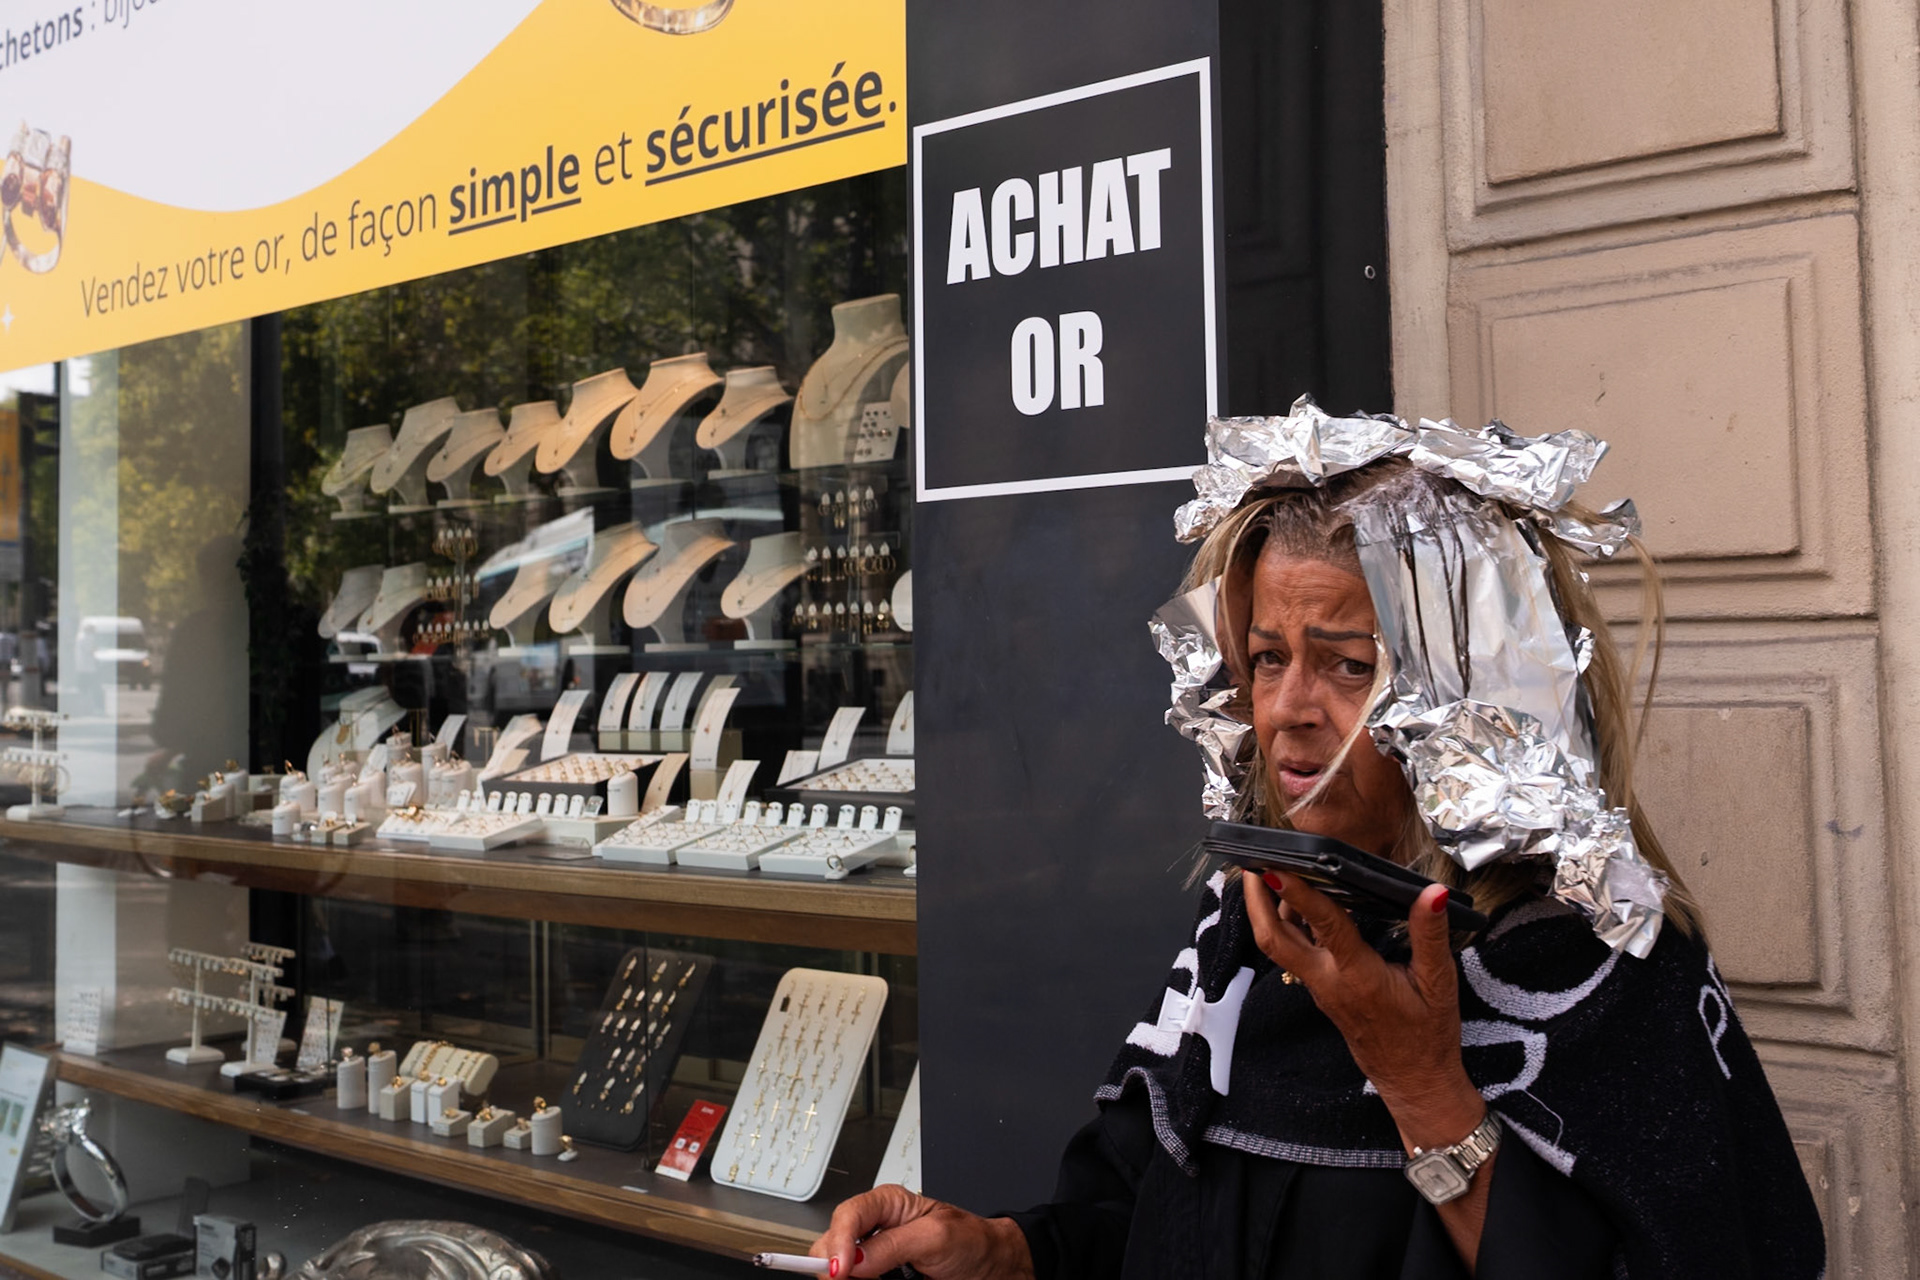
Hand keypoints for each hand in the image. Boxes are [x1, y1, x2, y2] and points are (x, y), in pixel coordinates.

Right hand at [811, 1185, 1033, 1279]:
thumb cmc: (972, 1243)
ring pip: (841, 1274)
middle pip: (833, 1247)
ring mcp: (875, 1260)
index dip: (838, 1243)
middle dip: (837, 1267)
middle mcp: (875, 1231)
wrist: (994, 1270)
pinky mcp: (880, 1279)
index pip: (847, 1216)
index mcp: (885, 1205)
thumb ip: (892, 1245)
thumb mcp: (935, 1237)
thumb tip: (853, 1258)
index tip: (841, 1272)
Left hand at [1240, 870, 1484, 1151]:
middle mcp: (1328, 981)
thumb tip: (1433, 893)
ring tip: (1263, 870)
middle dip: (1256, 900)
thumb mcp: (1439, 982)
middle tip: (1251, 861)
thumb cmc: (1429, 1034)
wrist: (1414, 1081)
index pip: (1324, 926)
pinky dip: (1285, 924)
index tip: (1277, 866)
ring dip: (1265, 911)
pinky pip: (1293, 953)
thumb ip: (1431, 934)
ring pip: (1279, 946)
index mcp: (1358, 976)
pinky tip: (1293, 902)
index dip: (1300, 894)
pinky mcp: (1320, 990)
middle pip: (1274, 940)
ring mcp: (1319, 987)